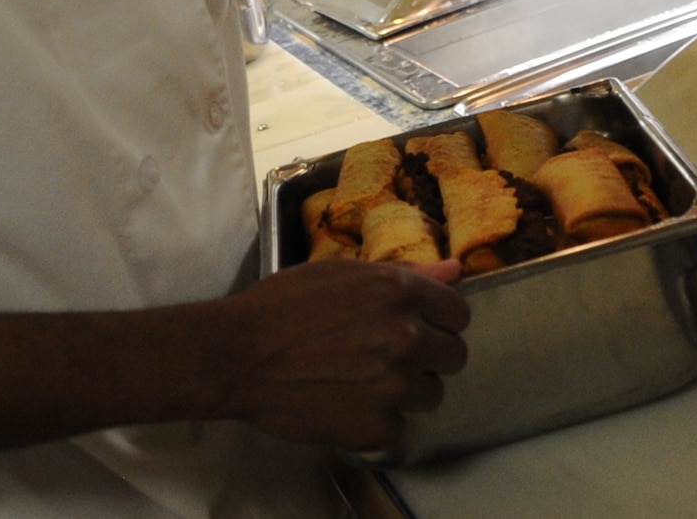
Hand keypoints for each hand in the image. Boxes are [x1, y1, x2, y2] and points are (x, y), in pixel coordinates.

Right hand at [216, 258, 469, 449]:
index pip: (459, 314)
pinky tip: (344, 402)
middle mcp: (407, 337)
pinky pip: (398, 426)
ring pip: (431, 394)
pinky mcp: (377, 427)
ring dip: (405, 390)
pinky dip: (375, 421)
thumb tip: (456, 270)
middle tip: (386, 356)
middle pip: (454, 356)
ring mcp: (395, 385)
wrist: (238, 354)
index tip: (418, 328)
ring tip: (361, 380)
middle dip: (428, 357)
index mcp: (401, 293)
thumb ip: (408, 274)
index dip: (439, 322)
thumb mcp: (344, 274)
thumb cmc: (284, 306)